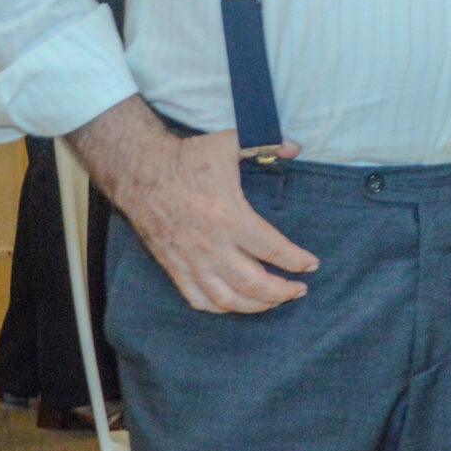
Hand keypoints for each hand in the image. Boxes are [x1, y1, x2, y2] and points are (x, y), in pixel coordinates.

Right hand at [94, 120, 316, 314]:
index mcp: (229, 217)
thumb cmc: (186, 158)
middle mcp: (211, 245)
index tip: (312, 265)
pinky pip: (197, 299)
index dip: (296, 261)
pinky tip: (235, 304)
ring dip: (255, 305)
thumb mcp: (229, 142)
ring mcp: (190, 260)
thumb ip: (266, 143)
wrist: (138, 171)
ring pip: (227, 298)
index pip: (272, 250)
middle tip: (299, 291)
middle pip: (253, 284)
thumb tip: (296, 148)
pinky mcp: (172, 266)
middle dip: (281, 292)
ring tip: (274, 301)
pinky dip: (220, 308)